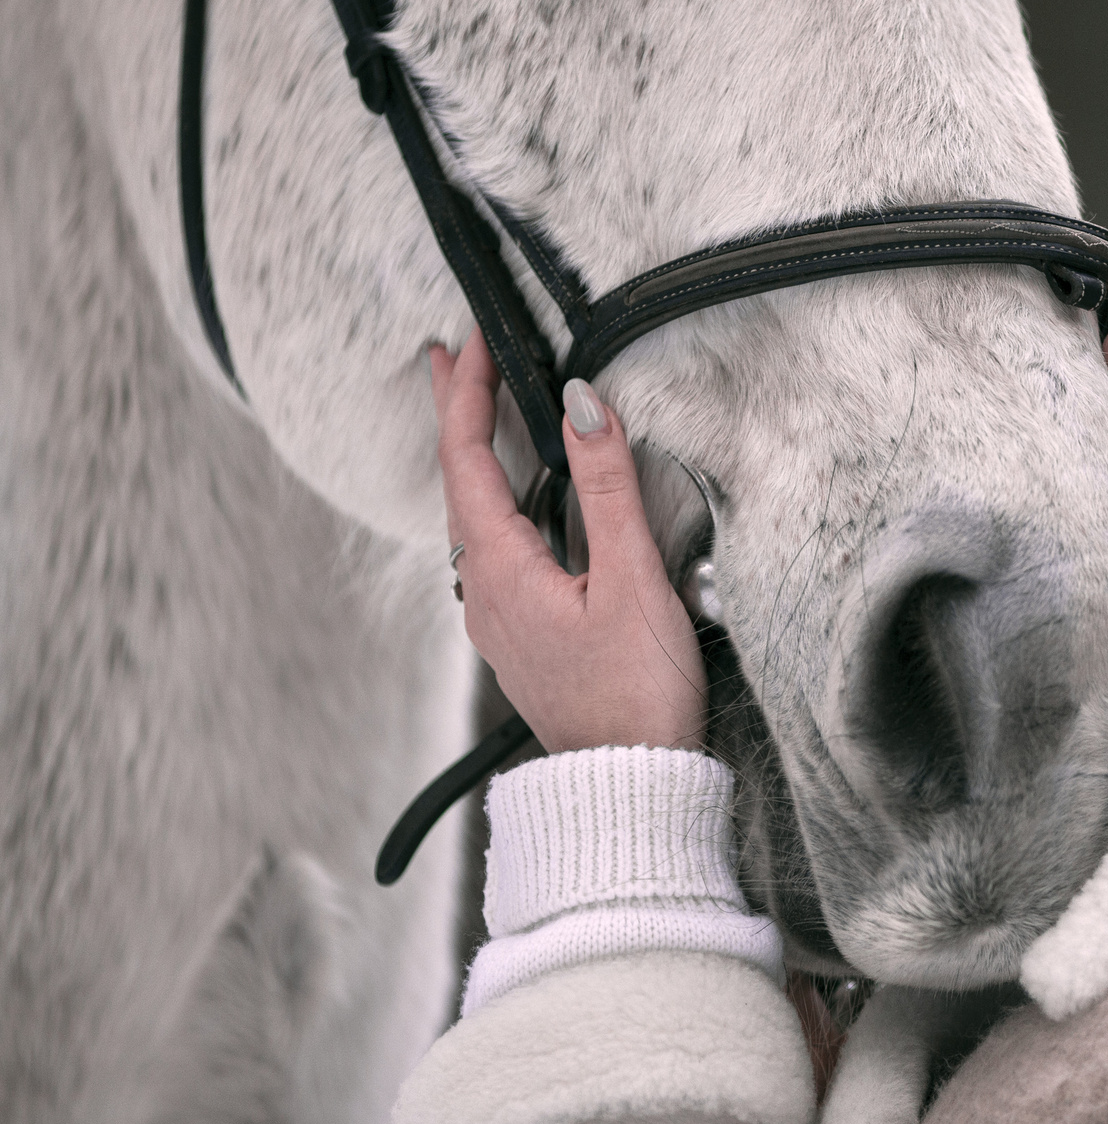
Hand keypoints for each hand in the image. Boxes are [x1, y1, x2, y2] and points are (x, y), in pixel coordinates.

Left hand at [431, 331, 705, 752]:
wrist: (633, 782)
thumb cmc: (638, 694)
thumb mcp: (634, 580)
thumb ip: (608, 488)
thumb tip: (582, 403)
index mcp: (502, 572)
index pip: (469, 460)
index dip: (467, 395)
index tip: (475, 341)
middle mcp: (486, 593)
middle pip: (459, 484)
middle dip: (457, 415)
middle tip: (453, 358)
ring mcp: (500, 617)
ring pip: (474, 517)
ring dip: (476, 457)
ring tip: (479, 412)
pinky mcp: (526, 634)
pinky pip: (495, 548)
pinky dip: (498, 500)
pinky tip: (520, 499)